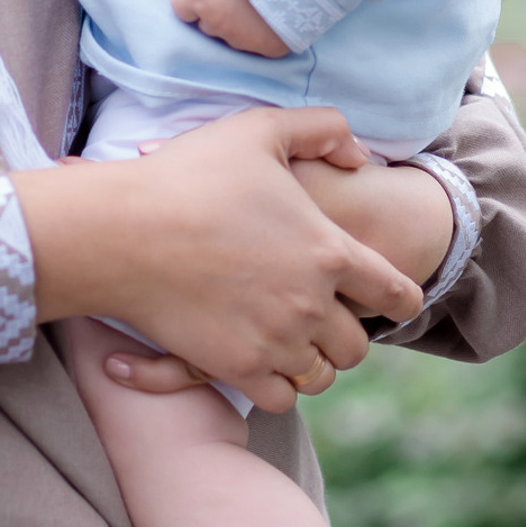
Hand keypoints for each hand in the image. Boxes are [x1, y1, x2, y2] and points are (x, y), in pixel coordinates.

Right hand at [103, 159, 454, 395]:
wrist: (124, 231)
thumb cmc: (190, 174)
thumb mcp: (260, 129)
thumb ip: (322, 128)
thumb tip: (360, 156)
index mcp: (328, 250)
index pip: (394, 293)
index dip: (401, 298)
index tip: (393, 301)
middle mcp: (311, 303)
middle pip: (357, 344)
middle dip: (347, 331)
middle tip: (323, 316)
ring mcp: (275, 340)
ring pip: (321, 375)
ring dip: (313, 360)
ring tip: (293, 341)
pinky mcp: (237, 367)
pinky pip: (281, 397)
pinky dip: (278, 384)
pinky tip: (262, 360)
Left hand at [168, 0, 290, 56]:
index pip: (181, 7)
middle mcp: (215, 23)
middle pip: (205, 25)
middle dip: (214, 12)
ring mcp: (241, 39)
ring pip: (230, 37)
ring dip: (237, 25)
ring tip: (257, 4)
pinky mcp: (266, 49)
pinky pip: (257, 46)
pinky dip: (261, 35)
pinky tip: (273, 17)